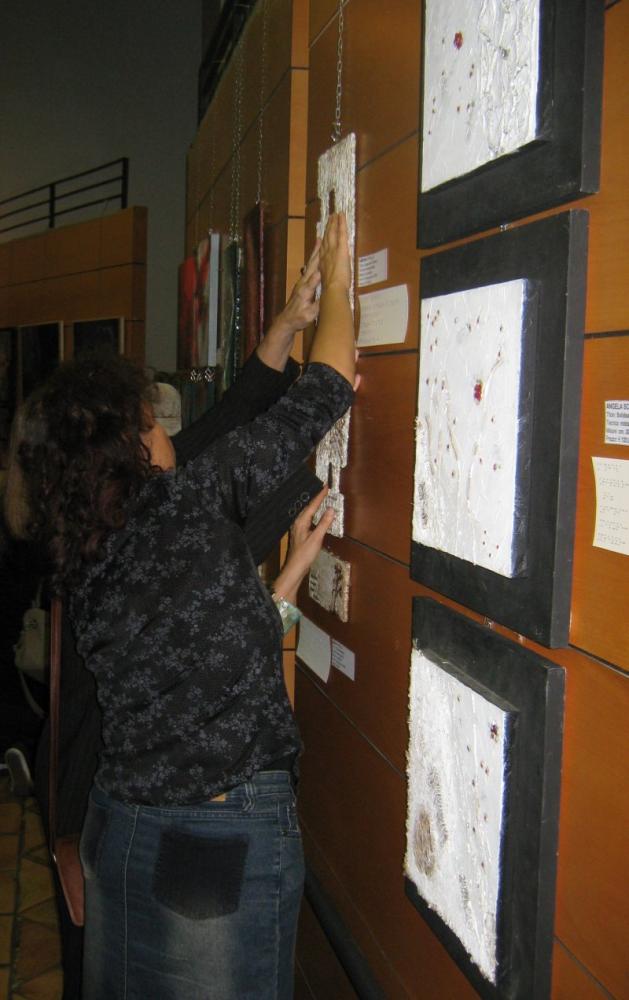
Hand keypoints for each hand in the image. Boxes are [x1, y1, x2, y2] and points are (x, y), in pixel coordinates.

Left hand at [269, 240, 320, 337]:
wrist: (286, 321)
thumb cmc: (298, 319)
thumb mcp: (309, 315)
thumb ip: (317, 305)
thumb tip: (326, 295)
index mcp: (306, 290)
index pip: (315, 276)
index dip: (322, 266)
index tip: (328, 255)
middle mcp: (303, 283)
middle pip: (312, 265)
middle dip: (318, 252)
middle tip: (323, 239)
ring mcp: (302, 282)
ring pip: (310, 264)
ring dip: (315, 252)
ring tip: (319, 240)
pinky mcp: (302, 283)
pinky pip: (309, 268)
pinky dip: (313, 259)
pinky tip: (316, 256)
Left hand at [272, 487, 334, 603]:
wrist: (295, 568)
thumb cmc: (305, 554)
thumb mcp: (317, 538)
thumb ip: (324, 523)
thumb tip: (331, 510)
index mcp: (301, 522)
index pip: (312, 505)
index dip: (319, 496)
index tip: (325, 486)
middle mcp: (298, 522)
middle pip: (308, 506)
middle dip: (316, 497)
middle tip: (323, 488)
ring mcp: (298, 528)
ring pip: (306, 512)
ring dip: (314, 505)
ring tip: (320, 497)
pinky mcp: (300, 533)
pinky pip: (307, 518)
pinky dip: (312, 513)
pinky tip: (314, 514)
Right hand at [320, 213, 350, 293]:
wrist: (332, 290)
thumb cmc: (330, 291)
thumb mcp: (327, 283)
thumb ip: (328, 277)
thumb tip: (328, 277)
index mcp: (322, 263)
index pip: (322, 249)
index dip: (322, 242)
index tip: (322, 236)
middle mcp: (325, 254)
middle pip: (326, 238)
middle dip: (328, 228)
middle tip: (329, 219)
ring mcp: (332, 250)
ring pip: (332, 233)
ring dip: (333, 223)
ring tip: (334, 215)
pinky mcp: (341, 248)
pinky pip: (341, 233)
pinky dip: (341, 223)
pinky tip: (341, 215)